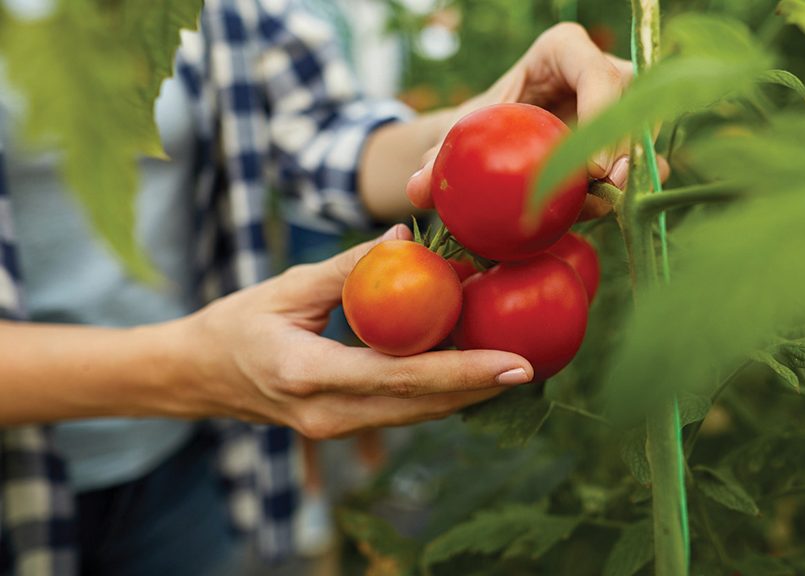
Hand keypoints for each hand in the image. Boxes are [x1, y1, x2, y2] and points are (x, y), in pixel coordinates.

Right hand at [170, 224, 532, 438]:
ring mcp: (337, 429)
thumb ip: (349, 266)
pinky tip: (471, 369)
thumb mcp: (288, 287)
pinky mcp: (345, 427)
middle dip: (483, 386)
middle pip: (424, 405)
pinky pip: (404, 411)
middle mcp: (329, 414)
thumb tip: (408, 238)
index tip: (517, 365)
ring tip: (515, 363)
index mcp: (309, 373)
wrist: (201, 376)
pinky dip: (440, 392)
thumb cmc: (238, 323)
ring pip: (419, 414)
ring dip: (468, 391)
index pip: (404, 377)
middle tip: (536, 359)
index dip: (465, 373)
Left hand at [405, 22, 669, 218]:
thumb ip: (438, 158)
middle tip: (609, 189)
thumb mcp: (460, 136)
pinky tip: (608, 209)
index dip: (601, 111)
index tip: (591, 167)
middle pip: (631, 103)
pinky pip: (645, 161)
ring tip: (610, 202)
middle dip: (627, 147)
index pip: (595, 72)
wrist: (498, 141)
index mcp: (563, 50)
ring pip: (645, 132)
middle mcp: (603, 70)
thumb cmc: (481, 126)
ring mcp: (624, 104)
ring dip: (635, 170)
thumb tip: (418, 189)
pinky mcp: (631, 138)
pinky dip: (630, 187)